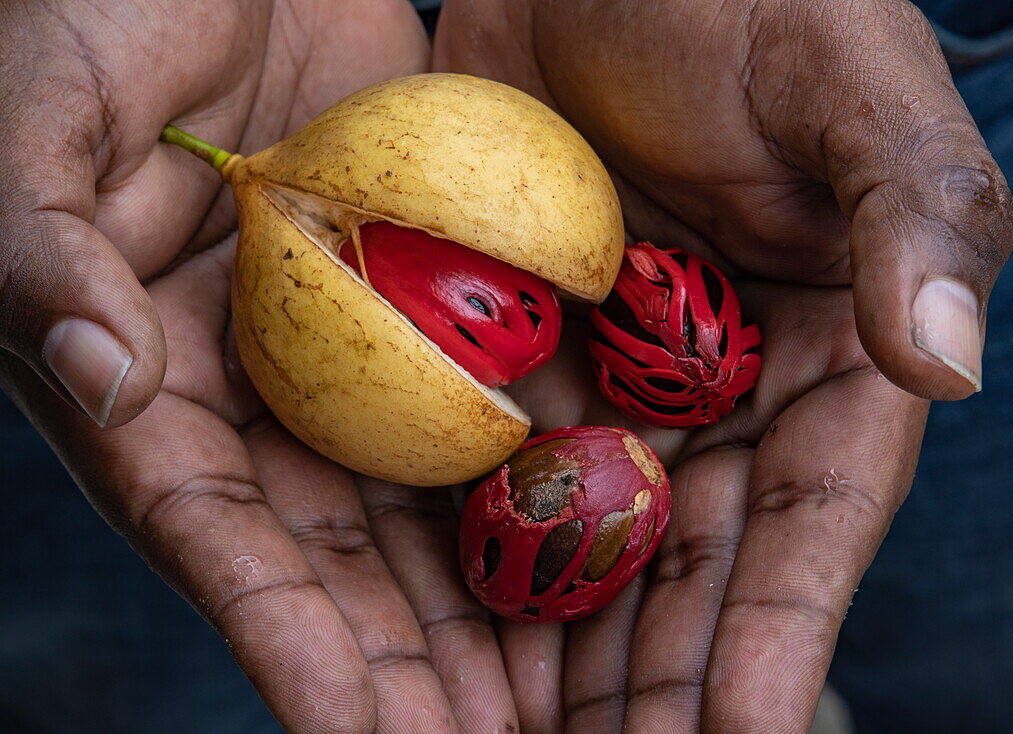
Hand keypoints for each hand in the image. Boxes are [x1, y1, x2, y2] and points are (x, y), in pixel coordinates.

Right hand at [0, 3, 521, 731]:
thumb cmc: (79, 16)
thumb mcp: (32, 124)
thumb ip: (38, 251)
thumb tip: (99, 374)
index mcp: (151, 395)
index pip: (226, 544)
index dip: (293, 647)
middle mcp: (265, 399)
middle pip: (347, 562)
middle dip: (419, 670)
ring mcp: (355, 353)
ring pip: (434, 501)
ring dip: (496, 601)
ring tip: (569, 699)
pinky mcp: (432, 292)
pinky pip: (498, 384)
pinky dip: (545, 461)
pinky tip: (611, 530)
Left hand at [435, 0, 1012, 730]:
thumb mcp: (850, 81)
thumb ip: (914, 211)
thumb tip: (945, 361)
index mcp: (825, 358)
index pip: (813, 522)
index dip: (781, 634)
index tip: (739, 732)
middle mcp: (717, 397)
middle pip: (689, 570)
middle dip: (652, 689)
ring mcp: (608, 385)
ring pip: (583, 549)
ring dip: (552, 661)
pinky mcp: (509, 353)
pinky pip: (483, 469)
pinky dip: (468, 558)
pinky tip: (434, 640)